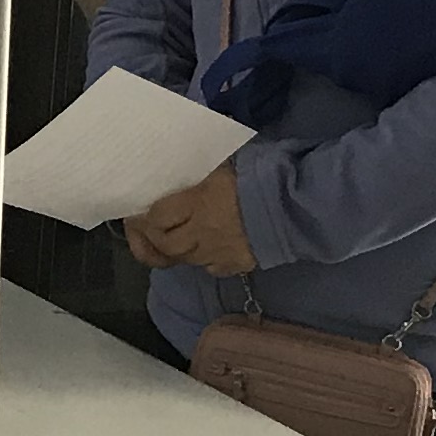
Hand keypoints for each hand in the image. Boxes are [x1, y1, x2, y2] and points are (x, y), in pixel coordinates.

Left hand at [125, 164, 260, 276]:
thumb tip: (181, 173)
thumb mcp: (224, 167)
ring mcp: (218, 253)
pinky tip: (204, 250)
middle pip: (166, 244)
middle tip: (150, 230)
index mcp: (199, 202)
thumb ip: (200, 175)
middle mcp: (203, 232)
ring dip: (176, 250)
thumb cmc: (262, 176)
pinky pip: (209, 268)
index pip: (158, 217)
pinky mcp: (235, 265)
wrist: (297, 206)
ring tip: (175, 239)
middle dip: (153, 238)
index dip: (145, 217)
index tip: (139, 213)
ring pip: (185, 259)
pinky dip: (202, 260)